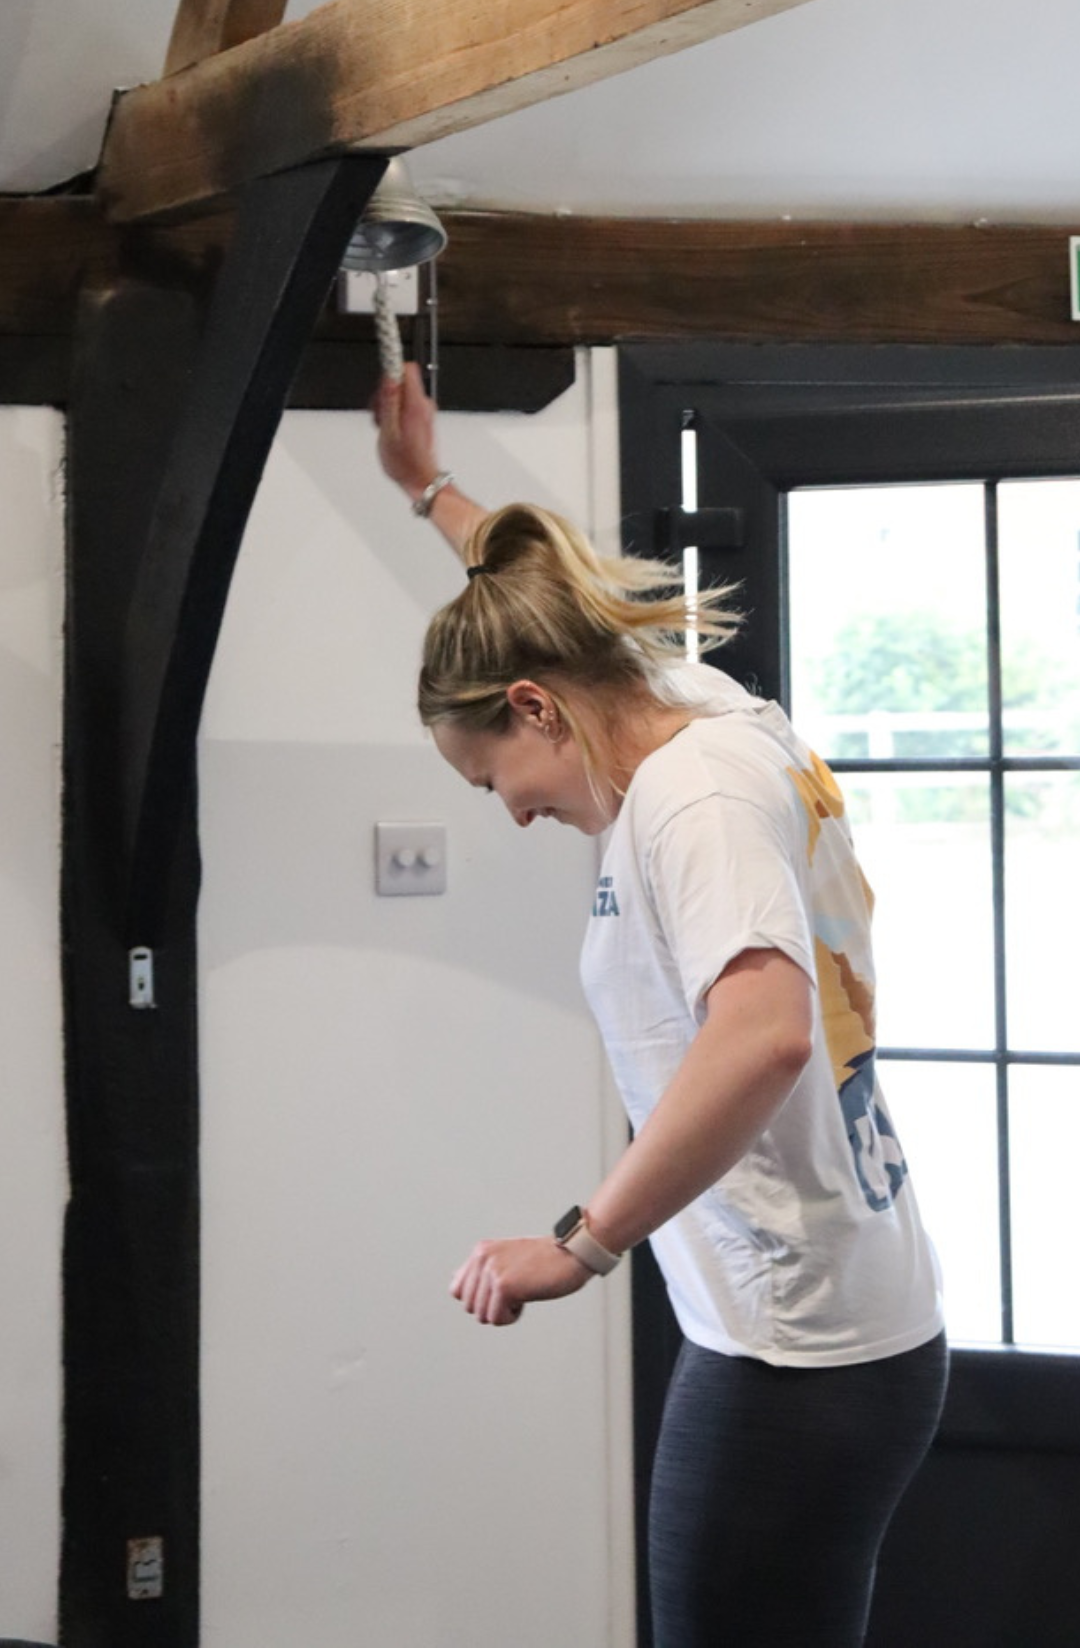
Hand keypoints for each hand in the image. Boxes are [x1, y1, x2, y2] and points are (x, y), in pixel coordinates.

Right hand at [371, 360, 438, 499]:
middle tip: (379, 415)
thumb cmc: (406, 463)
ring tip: (384, 427)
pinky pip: (405, 406)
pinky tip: (391, 431)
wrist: (421, 480)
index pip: (407, 368)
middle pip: (401, 381)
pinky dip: (394, 415)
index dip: (391, 371)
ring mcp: (424, 412)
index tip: (381, 382)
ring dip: (388, 406)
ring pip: (401, 394)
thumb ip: (389, 401)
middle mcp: (424, 405)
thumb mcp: (389, 432)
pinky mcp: (422, 419)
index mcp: (416, 405)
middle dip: (385, 394)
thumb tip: (390, 377)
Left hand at [450, 1236, 590, 1326]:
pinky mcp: (503, 1285)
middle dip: (493, 1307)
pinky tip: (527, 1297)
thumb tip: (455, 1282)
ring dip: (505, 1312)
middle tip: (518, 1290)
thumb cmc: (546, 1260)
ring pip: (482, 1316)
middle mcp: (482, 1258)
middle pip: (470, 1307)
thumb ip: (480, 1271)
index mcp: (481, 1251)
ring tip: (524, 1291)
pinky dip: (512, 1316)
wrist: (573, 1254)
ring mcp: (491, 1271)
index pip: (457, 1291)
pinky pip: (496, 1319)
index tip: (503, 1290)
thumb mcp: (506, 1259)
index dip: (480, 1299)